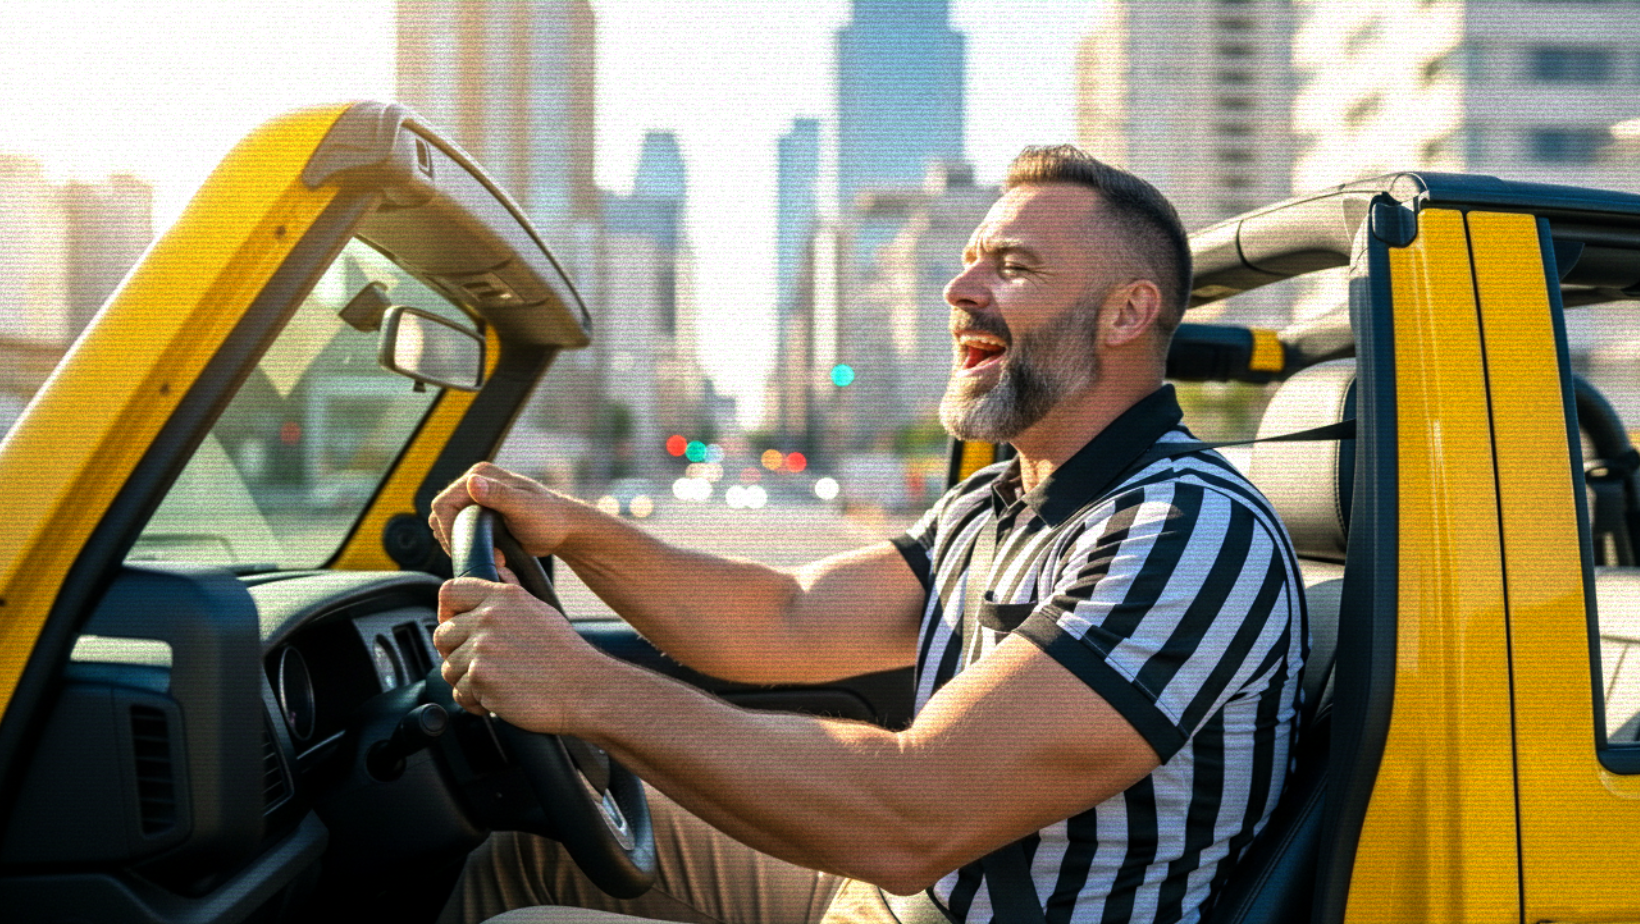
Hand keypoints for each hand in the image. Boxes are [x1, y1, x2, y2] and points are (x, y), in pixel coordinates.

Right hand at [428, 462, 577, 558]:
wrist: (564, 529)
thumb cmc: (550, 518)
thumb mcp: (526, 508)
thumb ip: (500, 495)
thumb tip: (473, 483)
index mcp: (482, 475)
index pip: (443, 503)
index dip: (448, 530)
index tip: (466, 548)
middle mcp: (476, 483)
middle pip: (442, 515)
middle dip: (456, 539)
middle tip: (482, 554)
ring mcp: (477, 498)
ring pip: (448, 525)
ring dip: (462, 543)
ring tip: (490, 553)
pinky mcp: (479, 514)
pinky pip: (459, 530)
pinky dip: (468, 544)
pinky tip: (490, 552)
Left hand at [433, 577, 598, 732]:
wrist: (585, 689)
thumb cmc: (564, 654)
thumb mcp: (540, 609)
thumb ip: (511, 587)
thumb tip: (496, 565)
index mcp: (504, 597)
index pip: (450, 592)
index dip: (447, 611)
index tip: (457, 627)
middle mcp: (490, 618)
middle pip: (442, 635)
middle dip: (456, 653)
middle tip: (481, 664)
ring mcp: (484, 648)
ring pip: (449, 668)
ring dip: (467, 681)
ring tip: (496, 683)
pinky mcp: (482, 678)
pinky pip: (459, 693)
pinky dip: (475, 702)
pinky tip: (497, 698)